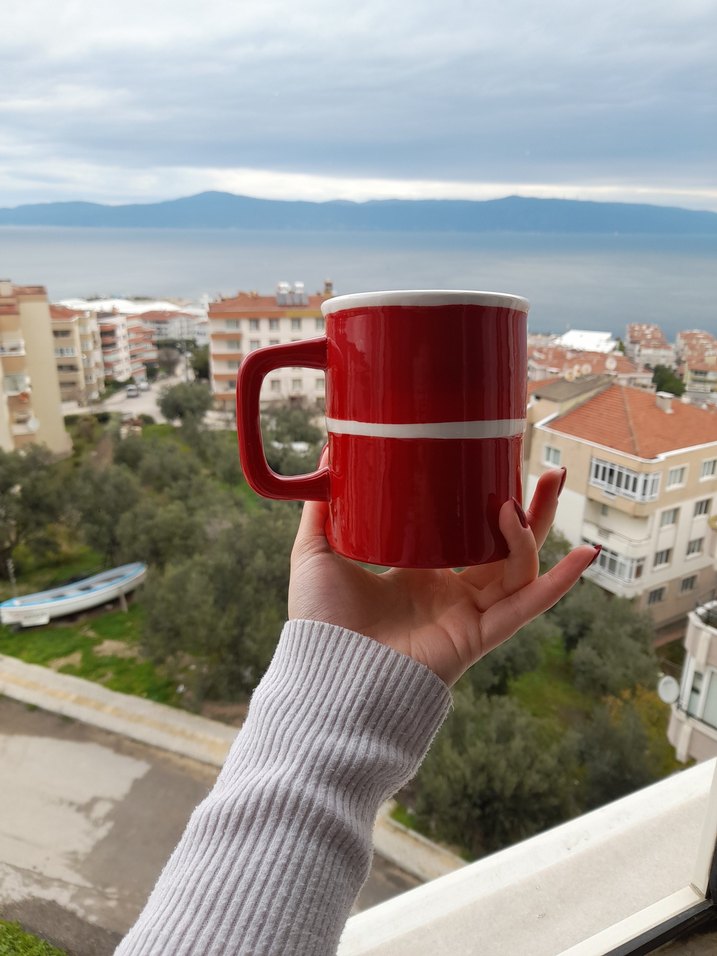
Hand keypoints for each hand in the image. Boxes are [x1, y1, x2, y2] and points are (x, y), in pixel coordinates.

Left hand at [289, 465, 596, 686]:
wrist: (327, 672)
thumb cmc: (320, 622)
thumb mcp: (316, 553)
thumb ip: (322, 511)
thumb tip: (324, 458)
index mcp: (419, 573)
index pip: (465, 532)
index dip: (485, 503)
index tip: (498, 465)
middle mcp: (450, 592)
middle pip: (505, 545)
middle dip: (533, 509)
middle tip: (553, 470)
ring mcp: (469, 613)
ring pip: (521, 566)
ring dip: (538, 529)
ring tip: (543, 487)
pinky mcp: (479, 635)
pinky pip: (527, 607)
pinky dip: (558, 584)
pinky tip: (584, 556)